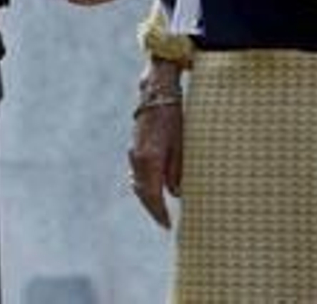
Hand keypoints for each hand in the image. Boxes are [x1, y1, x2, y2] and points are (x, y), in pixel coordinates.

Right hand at [128, 59, 184, 228]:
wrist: (157, 91)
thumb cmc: (175, 116)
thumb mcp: (182, 143)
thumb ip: (178, 170)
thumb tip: (177, 193)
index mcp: (150, 159)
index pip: (152, 195)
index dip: (159, 213)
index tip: (168, 225)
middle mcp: (138, 159)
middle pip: (143, 193)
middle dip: (153, 209)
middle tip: (164, 221)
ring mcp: (134, 153)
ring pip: (138, 184)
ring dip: (148, 198)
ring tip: (160, 209)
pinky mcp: (135, 147)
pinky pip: (137, 173)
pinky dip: (144, 185)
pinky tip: (153, 188)